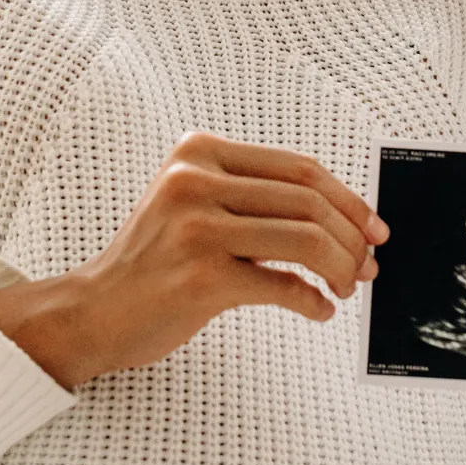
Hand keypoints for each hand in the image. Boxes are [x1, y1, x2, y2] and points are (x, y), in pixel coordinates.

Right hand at [0, 131, 386, 388]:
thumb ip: (253, 199)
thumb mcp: (193, 205)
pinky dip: (311, 300)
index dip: (348, 198)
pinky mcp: (200, 278)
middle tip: (367, 265)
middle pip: (307, 201)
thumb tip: (341, 218)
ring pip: (303, 240)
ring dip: (340, 268)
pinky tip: (318, 309)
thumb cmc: (152, 263)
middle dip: (351, 237)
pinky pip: (282, 285)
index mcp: (198, 153)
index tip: (372, 226)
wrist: (93, 311)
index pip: (299, 167)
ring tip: (346, 288)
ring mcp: (196, 229)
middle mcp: (195, 182)